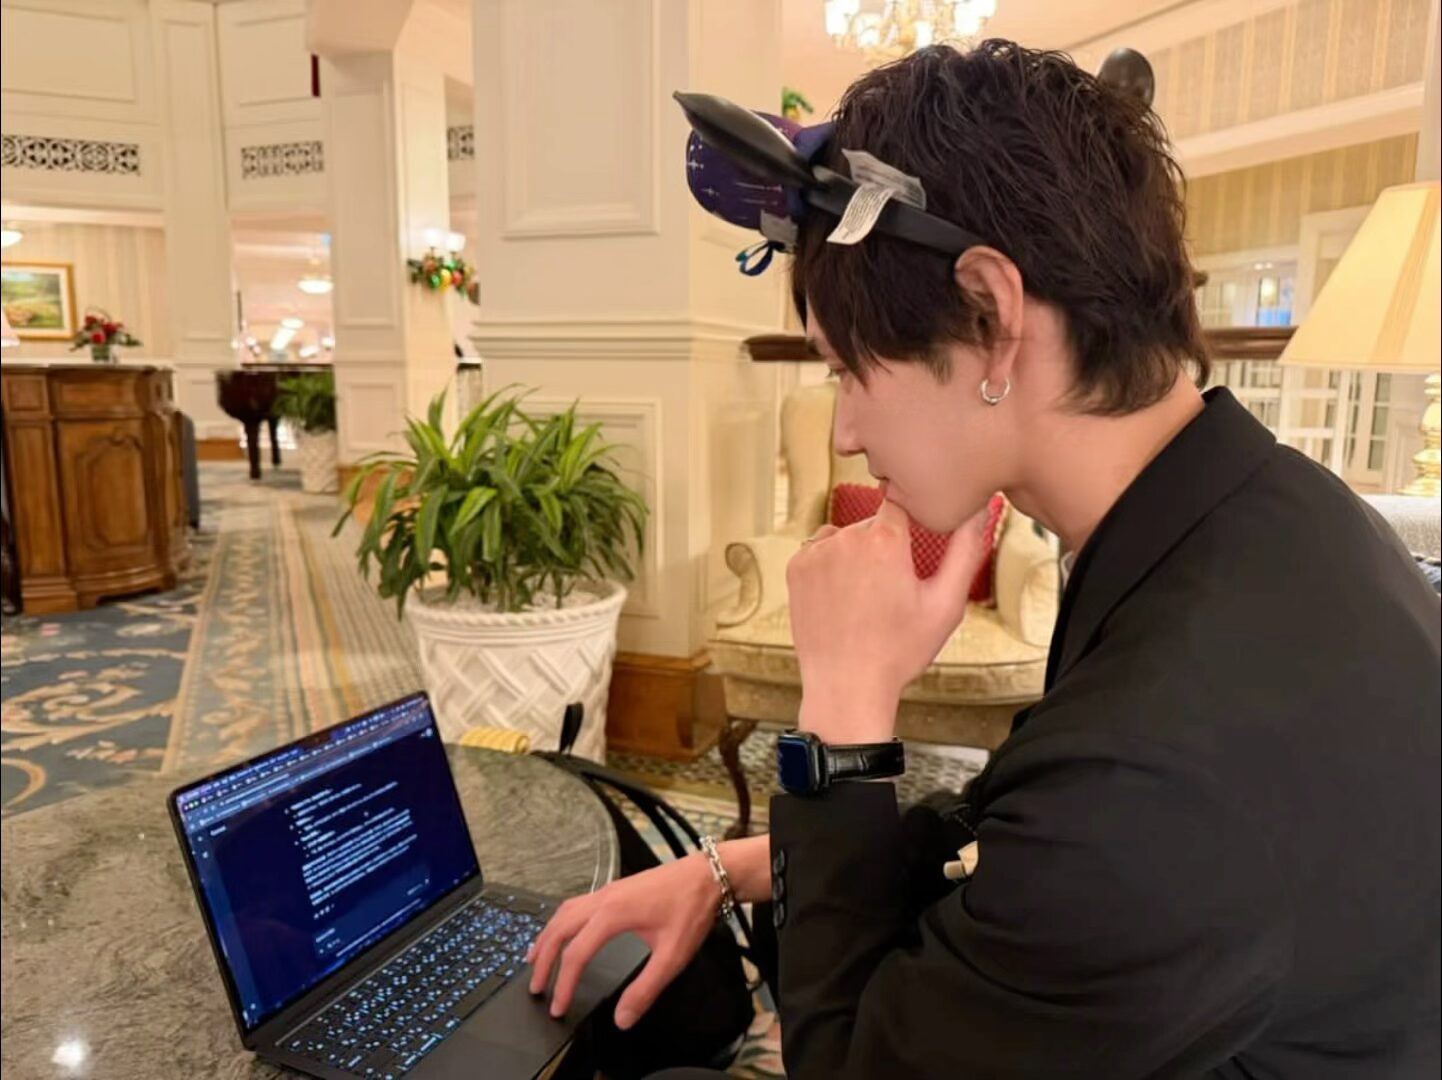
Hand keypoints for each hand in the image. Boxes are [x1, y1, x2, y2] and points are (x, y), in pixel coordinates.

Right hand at [526, 853, 716, 1029]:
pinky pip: (575, 904)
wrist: (708, 874)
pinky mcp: (614, 888)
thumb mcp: (672, 956)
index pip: (576, 954)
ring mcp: (607, 891)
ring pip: (564, 913)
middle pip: (559, 929)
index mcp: (612, 914)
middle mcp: (603, 899)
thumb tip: (622, 1019)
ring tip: (535, 959)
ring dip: (547, 936)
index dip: (563, 984)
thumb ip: (645, 989)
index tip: (557, 1007)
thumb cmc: (691, 910)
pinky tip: (563, 930)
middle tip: (536, 987)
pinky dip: (560, 921)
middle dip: (543, 960)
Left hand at [787, 498, 992, 742]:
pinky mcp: (796, 568)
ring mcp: (816, 553)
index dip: (910, 523)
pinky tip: (843, 598)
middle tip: (893, 589)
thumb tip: (979, 510)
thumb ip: (966, 550)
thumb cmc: (897, 653)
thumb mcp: (945, 604)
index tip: (914, 547)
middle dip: (885, 547)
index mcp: (885, 541)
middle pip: (873, 524)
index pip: (902, 505)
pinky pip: (819, 552)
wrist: (846, 687)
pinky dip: (831, 567)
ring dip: (856, 556)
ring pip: (845, 537)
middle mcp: (846, 539)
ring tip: (866, 597)